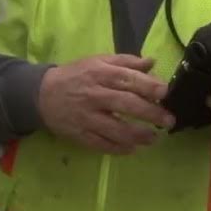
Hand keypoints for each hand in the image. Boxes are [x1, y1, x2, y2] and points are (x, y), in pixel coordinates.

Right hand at [37, 54, 175, 154]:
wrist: (42, 94)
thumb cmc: (76, 75)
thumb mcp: (98, 62)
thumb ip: (126, 62)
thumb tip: (152, 62)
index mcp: (100, 73)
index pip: (128, 79)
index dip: (148, 86)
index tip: (165, 93)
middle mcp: (94, 95)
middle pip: (126, 104)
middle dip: (151, 114)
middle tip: (168, 121)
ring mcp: (86, 117)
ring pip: (116, 129)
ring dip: (138, 135)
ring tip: (153, 138)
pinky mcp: (80, 134)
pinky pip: (102, 144)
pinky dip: (119, 148)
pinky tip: (133, 148)